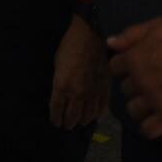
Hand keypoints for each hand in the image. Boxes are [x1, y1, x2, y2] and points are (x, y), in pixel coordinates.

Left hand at [50, 12, 109, 128]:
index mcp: (62, 86)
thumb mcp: (57, 64)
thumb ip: (60, 82)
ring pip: (88, 115)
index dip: (55, 118)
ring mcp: (93, 92)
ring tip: (80, 123)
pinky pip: (102, 107)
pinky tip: (95, 117)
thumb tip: (62, 94)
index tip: (56, 122)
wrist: (91, 36)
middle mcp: (77, 93)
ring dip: (82, 120)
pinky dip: (97, 114)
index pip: (57, 109)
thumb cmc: (69, 46)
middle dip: (68, 122)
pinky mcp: (105, 88)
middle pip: (72, 116)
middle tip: (67, 126)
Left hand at [108, 17, 161, 138]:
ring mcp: (154, 99)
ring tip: (154, 105)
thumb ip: (132, 35)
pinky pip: (149, 130)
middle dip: (135, 87)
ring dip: (142, 108)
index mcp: (134, 58)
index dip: (125, 68)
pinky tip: (160, 123)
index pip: (115, 67)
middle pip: (126, 89)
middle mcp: (140, 80)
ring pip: (134, 110)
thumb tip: (111, 43)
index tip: (136, 70)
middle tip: (149, 86)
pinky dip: (151, 128)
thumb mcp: (158, 26)